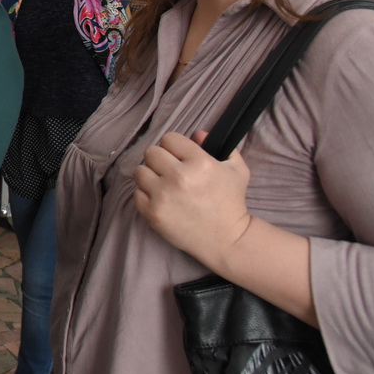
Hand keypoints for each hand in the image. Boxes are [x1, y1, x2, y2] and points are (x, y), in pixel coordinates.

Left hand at [133, 130, 253, 269]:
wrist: (226, 239)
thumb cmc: (231, 203)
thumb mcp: (237, 170)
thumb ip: (219, 146)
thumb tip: (197, 134)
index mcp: (200, 163)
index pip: (169, 139)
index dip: (174, 147)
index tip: (179, 157)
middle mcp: (179, 177)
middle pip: (151, 152)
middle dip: (160, 160)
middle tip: (169, 171)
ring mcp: (163, 195)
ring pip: (140, 171)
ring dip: (150, 176)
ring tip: (163, 184)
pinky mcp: (152, 212)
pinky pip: (136, 193)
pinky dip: (146, 195)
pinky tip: (160, 199)